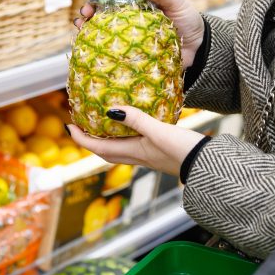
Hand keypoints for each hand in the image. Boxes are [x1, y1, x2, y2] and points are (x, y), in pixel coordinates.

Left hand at [67, 106, 204, 176]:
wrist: (205, 165)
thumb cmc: (182, 149)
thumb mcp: (158, 130)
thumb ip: (136, 119)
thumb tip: (110, 109)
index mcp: (133, 152)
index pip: (98, 147)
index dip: (81, 139)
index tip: (68, 127)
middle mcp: (136, 157)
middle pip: (105, 151)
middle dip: (89, 141)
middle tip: (80, 127)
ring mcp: (147, 156)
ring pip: (118, 150)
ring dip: (105, 140)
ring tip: (100, 125)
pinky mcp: (157, 153)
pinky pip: (132, 145)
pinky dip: (123, 137)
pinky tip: (131, 126)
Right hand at [73, 0, 204, 68]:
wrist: (202, 51)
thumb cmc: (189, 23)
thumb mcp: (177, 3)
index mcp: (137, 6)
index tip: (92, 2)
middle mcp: (129, 22)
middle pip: (102, 16)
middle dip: (88, 15)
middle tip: (84, 17)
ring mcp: (129, 41)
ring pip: (103, 35)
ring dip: (88, 32)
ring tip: (82, 30)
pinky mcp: (133, 58)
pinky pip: (114, 55)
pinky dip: (100, 53)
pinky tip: (92, 51)